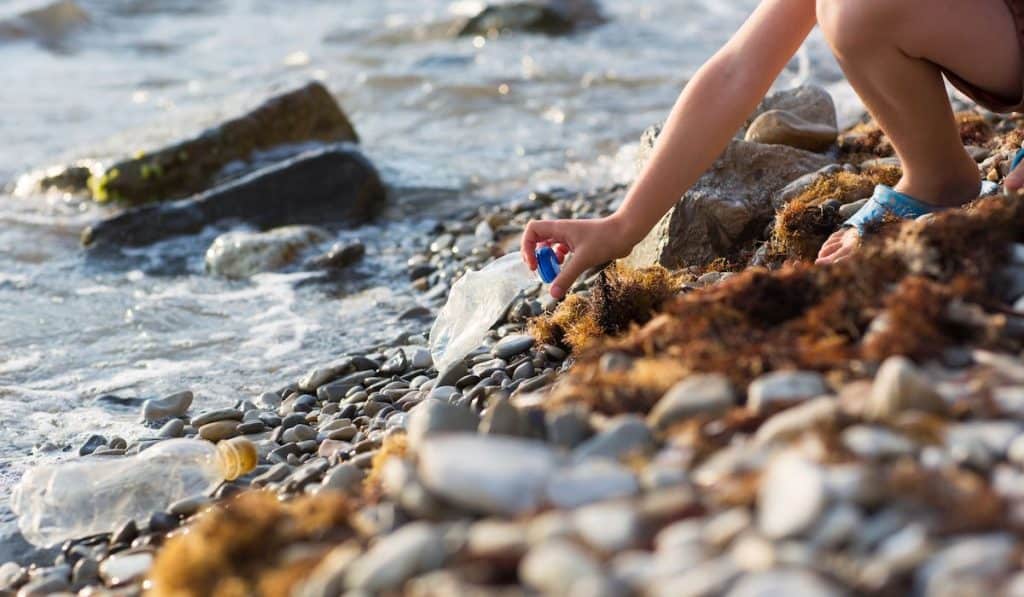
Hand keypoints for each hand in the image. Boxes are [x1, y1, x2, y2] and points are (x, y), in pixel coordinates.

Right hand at [521, 216, 636, 298]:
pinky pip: (562, 251)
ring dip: (548, 260)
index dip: (527, 246)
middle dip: (536, 256)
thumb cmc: (605, 240)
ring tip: (553, 271)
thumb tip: (552, 294)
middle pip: (538, 239)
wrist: (626, 233)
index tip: (534, 264)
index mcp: (559, 228)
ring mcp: (571, 237)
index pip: (532, 230)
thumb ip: (566, 277)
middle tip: (540, 271)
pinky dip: (559, 261)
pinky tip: (566, 269)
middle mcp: (562, 231)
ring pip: (550, 247)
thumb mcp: (583, 260)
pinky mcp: (580, 244)